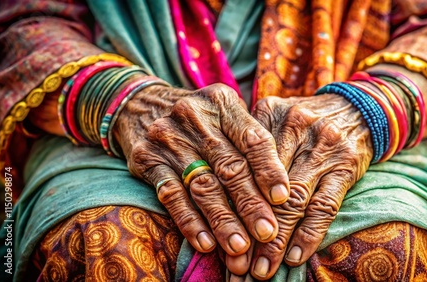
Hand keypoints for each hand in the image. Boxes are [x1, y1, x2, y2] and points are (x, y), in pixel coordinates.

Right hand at [113, 83, 289, 259]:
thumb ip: (252, 142)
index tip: (283, 199)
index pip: (252, 138)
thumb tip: (284, 193)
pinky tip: (206, 242)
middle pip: (229, 166)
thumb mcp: (226, 115)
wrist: (142, 106)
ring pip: (201, 185)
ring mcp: (167, 137)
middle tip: (267, 233)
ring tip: (239, 247)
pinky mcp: (146, 158)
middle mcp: (194, 116)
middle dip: (250, 204)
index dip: (270, 170)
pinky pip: (171, 195)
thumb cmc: (201, 119)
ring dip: (222, 220)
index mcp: (222, 102)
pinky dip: (190, 222)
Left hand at [232, 94, 372, 279]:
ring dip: (276, 241)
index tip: (217, 238)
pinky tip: (295, 256)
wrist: (357, 109)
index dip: (228, 205)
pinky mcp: (345, 166)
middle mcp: (293, 127)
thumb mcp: (275, 119)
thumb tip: (220, 193)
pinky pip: (324, 205)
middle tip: (237, 265)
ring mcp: (322, 147)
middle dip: (249, 230)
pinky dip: (308, 234)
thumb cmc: (305, 123)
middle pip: (264, 187)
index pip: (242, 166)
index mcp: (269, 114)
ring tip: (262, 270)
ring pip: (292, 201)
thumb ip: (250, 146)